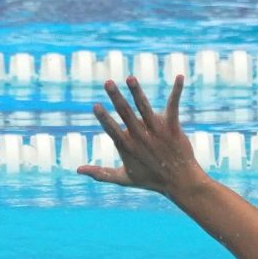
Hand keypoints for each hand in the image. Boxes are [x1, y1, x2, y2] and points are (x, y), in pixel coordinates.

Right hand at [76, 75, 209, 196]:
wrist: (179, 182)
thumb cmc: (150, 179)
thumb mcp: (123, 178)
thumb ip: (99, 173)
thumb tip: (77, 170)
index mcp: (127, 147)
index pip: (112, 129)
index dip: (103, 117)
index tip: (96, 105)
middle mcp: (140, 137)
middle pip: (126, 113)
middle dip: (116, 97)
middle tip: (108, 82)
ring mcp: (157, 131)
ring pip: (144, 107)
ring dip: (137, 91)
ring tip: (130, 78)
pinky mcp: (173, 127)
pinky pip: (174, 106)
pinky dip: (177, 91)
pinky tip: (179, 76)